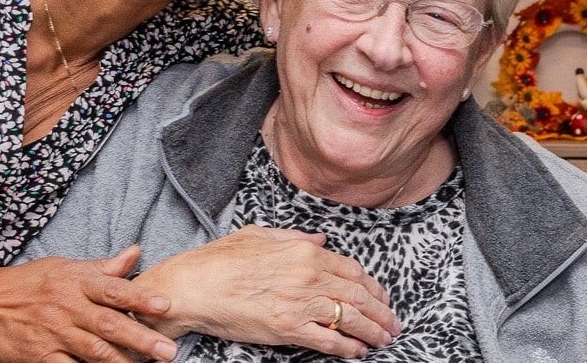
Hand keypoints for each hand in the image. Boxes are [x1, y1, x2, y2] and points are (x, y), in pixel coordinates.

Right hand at [0, 246, 178, 362]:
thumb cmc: (23, 285)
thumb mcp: (61, 268)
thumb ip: (102, 268)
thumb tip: (136, 253)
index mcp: (74, 282)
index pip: (113, 289)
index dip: (141, 297)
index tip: (165, 305)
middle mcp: (66, 308)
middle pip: (109, 324)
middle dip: (141, 339)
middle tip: (167, 350)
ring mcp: (53, 335)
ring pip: (94, 352)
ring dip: (122, 362)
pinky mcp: (40, 359)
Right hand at [133, 225, 400, 358]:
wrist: (194, 286)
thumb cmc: (219, 260)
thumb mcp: (259, 235)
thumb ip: (294, 237)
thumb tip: (321, 239)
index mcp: (303, 252)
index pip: (352, 270)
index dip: (372, 287)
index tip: (381, 297)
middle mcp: (308, 276)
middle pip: (358, 295)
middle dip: (382, 312)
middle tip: (392, 324)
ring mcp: (300, 303)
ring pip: (350, 319)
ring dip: (373, 331)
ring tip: (384, 340)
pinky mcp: (288, 329)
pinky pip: (329, 340)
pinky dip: (348, 347)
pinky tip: (358, 351)